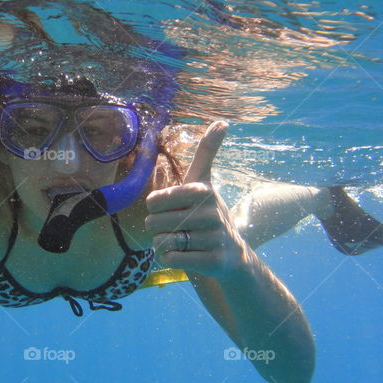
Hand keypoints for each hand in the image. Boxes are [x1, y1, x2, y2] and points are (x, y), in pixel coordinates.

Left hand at [145, 121, 248, 278]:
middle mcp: (210, 213)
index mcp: (201, 191)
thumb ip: (207, 152)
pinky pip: (170, 259)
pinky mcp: (213, 261)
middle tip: (177, 228)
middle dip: (158, 229)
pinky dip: (169, 259)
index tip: (172, 209)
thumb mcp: (205, 182)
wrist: (230, 252)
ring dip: (164, 244)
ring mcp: (213, 238)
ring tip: (182, 242)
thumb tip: (223, 121)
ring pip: (161, 242)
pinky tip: (184, 255)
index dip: (155, 208)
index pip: (152, 201)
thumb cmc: (207, 212)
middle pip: (154, 223)